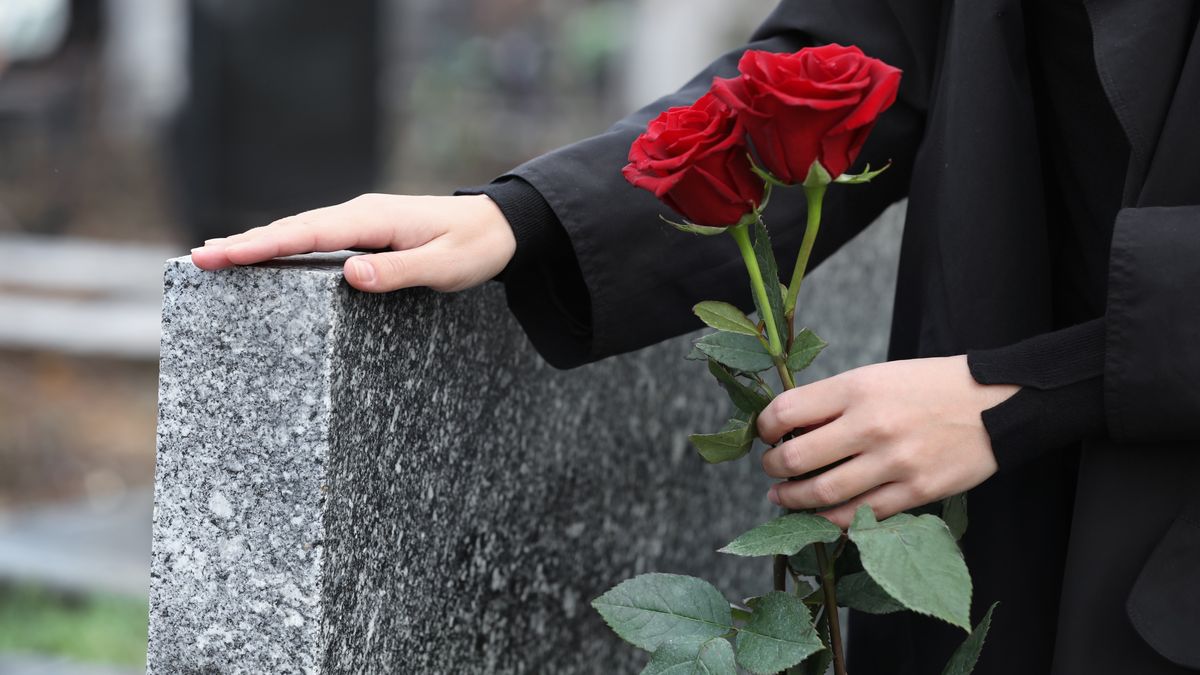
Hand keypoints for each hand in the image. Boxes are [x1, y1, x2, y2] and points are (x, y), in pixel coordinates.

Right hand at [190, 194, 516, 292]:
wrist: (502, 226)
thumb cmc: (476, 247)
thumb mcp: (446, 266)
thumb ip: (399, 272)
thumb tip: (350, 276)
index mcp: (373, 219)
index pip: (307, 234)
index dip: (262, 245)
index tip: (222, 254)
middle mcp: (360, 215)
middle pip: (292, 229)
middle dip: (244, 244)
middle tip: (198, 260)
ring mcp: (361, 222)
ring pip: (300, 232)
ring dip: (260, 244)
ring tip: (215, 258)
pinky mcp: (366, 233)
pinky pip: (317, 240)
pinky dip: (286, 246)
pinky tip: (266, 257)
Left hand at [756, 356, 1018, 528]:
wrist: (997, 403)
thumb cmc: (931, 386)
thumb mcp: (878, 376)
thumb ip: (836, 400)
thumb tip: (790, 427)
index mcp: (858, 389)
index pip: (786, 411)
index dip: (764, 426)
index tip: (765, 434)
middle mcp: (871, 425)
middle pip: (797, 457)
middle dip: (772, 467)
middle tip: (770, 468)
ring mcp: (894, 462)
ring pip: (823, 493)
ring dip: (792, 499)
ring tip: (782, 496)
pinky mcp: (917, 491)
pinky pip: (860, 515)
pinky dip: (831, 519)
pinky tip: (820, 515)